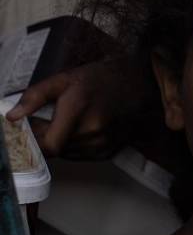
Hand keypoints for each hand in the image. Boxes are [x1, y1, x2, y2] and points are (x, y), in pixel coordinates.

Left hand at [5, 58, 141, 158]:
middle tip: (48, 120)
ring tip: (67, 122)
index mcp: (78, 110)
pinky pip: (80, 155)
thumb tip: (13, 116)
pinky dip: (74, 145)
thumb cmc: (101, 79)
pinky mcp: (108, 151)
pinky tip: (81, 128)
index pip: (47, 144)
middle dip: (45, 136)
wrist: (137, 84)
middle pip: (55, 149)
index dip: (33, 139)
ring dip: (60, 141)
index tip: (29, 128)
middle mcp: (92, 131)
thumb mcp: (64, 79)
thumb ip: (35, 96)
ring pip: (66, 154)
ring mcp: (102, 143)